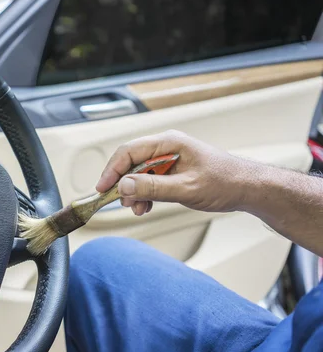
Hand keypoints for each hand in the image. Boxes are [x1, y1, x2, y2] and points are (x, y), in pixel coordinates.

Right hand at [96, 130, 248, 215]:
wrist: (248, 188)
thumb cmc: (225, 182)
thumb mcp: (186, 188)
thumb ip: (153, 187)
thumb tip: (124, 186)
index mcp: (169, 142)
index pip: (129, 151)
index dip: (112, 170)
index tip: (102, 188)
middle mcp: (166, 147)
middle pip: (131, 162)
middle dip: (122, 184)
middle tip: (120, 202)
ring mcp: (169, 159)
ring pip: (138, 173)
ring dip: (133, 192)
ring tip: (138, 208)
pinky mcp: (172, 171)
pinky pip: (149, 180)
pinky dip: (144, 194)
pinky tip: (146, 206)